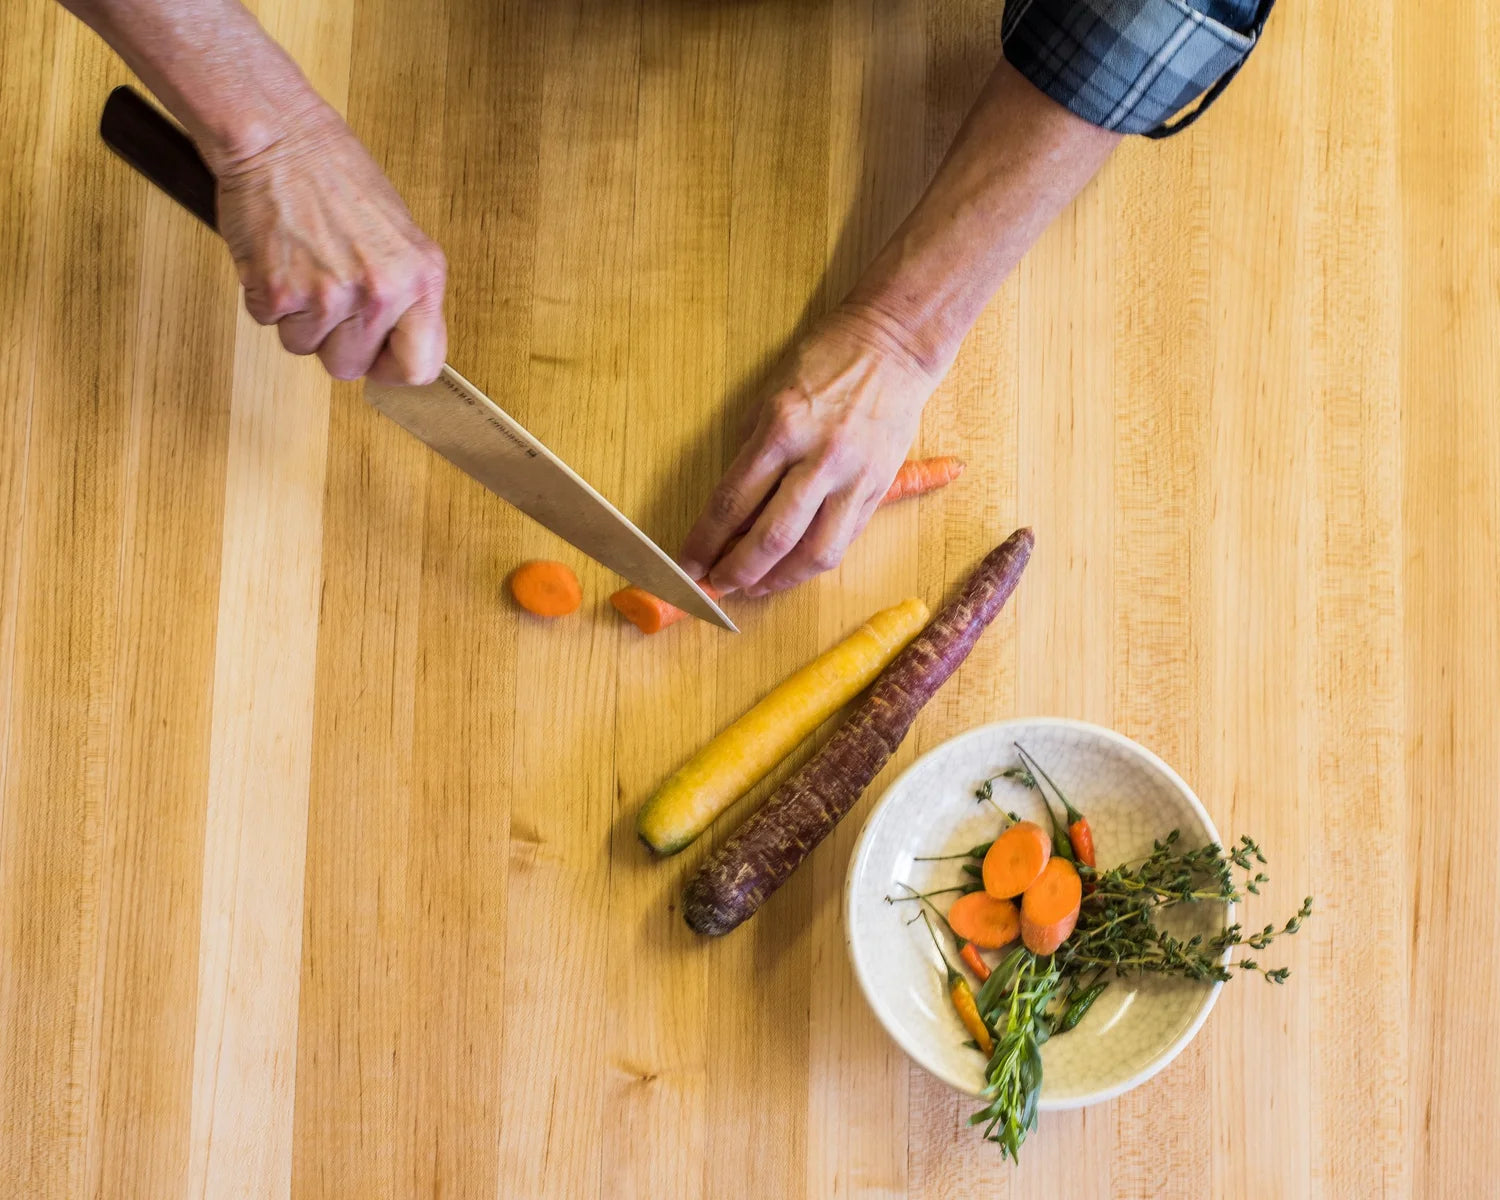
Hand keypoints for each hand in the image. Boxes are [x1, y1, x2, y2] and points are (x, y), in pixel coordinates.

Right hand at [214, 104, 446, 383]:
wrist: (279, 135)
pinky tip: (278, 256)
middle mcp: (381, 291)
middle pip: (350, 367)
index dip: (391, 369)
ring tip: (303, 264)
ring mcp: (329, 294)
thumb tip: (403, 354)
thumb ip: (406, 297)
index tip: (376, 356)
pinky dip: (266, 296)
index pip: (419, 367)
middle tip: (326, 292)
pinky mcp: (277, 291)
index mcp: (421, 279)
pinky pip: (268, 323)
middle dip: (332, 340)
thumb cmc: (337, 179)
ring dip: (297, 316)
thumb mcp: (399, 239)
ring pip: (304, 347)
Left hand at [680, 305, 944, 595]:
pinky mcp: (878, 489)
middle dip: (737, 571)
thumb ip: (752, 454)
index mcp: (781, 428)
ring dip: (778, 580)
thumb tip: (730, 513)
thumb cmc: (824, 362)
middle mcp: (818, 458)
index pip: (733, 501)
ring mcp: (853, 477)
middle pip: (771, 537)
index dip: (705, 541)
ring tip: (753, 587)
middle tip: (716, 586)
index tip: (688, 564)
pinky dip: (812, 563)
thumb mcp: (770, 397)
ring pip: (814, 552)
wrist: (892, 345)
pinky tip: (791, 569)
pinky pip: (843, 541)